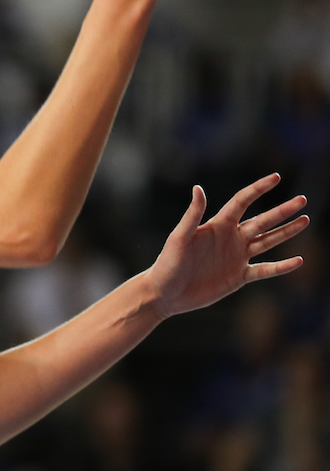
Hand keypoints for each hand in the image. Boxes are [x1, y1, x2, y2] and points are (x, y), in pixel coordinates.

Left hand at [148, 174, 306, 318]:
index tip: (276, 177)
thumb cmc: (167, 263)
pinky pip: (265, 270)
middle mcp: (231, 238)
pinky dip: (281, 267)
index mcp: (218, 225)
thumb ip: (192, 214)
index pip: (242, 201)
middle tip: (302, 200)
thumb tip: (198, 188)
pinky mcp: (239, 277)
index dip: (259, 189)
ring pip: (268, 241)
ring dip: (286, 232)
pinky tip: (298, 261)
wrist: (165, 293)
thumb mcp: (179, 237)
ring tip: (305, 221)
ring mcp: (236, 257)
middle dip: (282, 211)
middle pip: (262, 221)